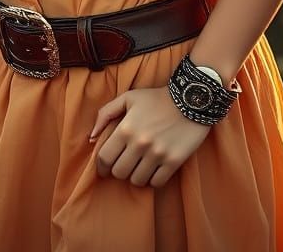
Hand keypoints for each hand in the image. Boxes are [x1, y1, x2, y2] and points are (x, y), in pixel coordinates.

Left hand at [89, 86, 210, 187]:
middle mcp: (140, 143)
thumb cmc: (157, 98)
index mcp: (126, 128)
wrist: (191, 99)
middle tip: (125, 164)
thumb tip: (91, 137)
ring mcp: (158, 154)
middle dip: (119, 170)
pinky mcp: (174, 161)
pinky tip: (154, 169)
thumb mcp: (128, 98)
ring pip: (137, 180)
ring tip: (140, 166)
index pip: (105, 158)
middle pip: (119, 172)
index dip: (101, 166)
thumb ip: (105, 114)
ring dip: (136, 175)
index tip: (105, 168)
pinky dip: (153, 179)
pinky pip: (156, 183)